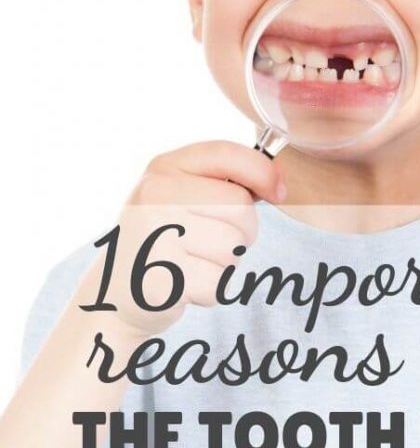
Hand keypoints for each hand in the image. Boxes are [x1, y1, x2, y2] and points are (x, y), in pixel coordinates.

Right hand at [78, 141, 285, 335]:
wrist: (115, 293)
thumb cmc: (163, 239)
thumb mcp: (182, 194)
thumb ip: (225, 180)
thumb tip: (277, 182)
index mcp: (163, 167)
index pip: (228, 154)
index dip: (263, 172)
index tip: (277, 192)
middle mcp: (155, 195)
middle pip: (240, 207)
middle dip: (242, 230)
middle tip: (212, 242)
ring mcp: (154, 235)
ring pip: (233, 247)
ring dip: (225, 262)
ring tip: (193, 262)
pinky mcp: (160, 277)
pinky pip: (219, 282)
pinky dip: (212, 290)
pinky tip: (185, 284)